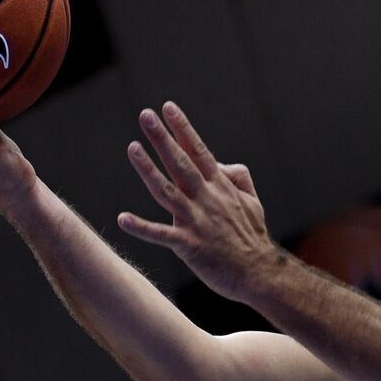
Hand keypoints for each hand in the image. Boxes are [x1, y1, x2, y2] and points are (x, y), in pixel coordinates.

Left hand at [117, 102, 276, 302]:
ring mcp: (196, 220)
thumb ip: (237, 178)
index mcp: (220, 187)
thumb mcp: (252, 201)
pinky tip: (122, 219)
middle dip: (162, 138)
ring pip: (167, 190)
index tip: (168, 107)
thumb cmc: (252, 237)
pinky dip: (141, 227)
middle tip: (145, 115)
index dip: (183, 128)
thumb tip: (222, 165)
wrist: (258, 272)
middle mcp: (207, 198)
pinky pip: (161, 235)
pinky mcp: (189, 245)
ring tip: (132, 147)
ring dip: (148, 169)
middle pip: (181, 162)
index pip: (199, 150)